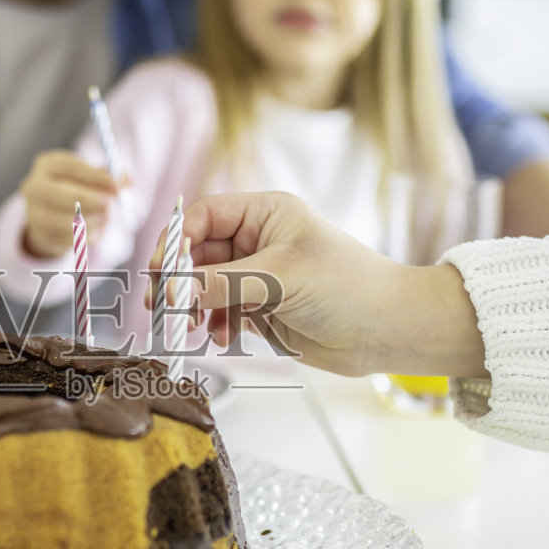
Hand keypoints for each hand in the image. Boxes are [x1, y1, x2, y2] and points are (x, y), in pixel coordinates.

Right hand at [19, 150, 117, 257]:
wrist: (52, 214)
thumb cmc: (76, 188)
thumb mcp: (91, 177)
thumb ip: (109, 177)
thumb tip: (127, 180)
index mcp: (48, 165)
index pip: (69, 167)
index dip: (94, 176)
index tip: (116, 185)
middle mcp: (34, 186)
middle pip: (55, 193)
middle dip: (86, 199)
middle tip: (109, 205)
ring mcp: (33, 212)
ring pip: (59, 220)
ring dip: (88, 221)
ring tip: (106, 218)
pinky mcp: (40, 235)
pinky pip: (64, 239)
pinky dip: (85, 237)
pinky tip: (96, 231)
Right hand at [152, 192, 486, 377]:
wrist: (388, 330)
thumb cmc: (349, 287)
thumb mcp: (280, 278)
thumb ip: (223, 283)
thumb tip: (175, 290)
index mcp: (265, 214)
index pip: (203, 217)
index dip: (176, 241)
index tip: (161, 271)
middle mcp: (259, 241)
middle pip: (198, 254)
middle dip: (179, 279)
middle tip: (162, 306)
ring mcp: (260, 276)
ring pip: (206, 286)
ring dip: (194, 305)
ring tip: (190, 325)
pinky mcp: (263, 308)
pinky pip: (222, 311)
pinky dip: (214, 323)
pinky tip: (220, 334)